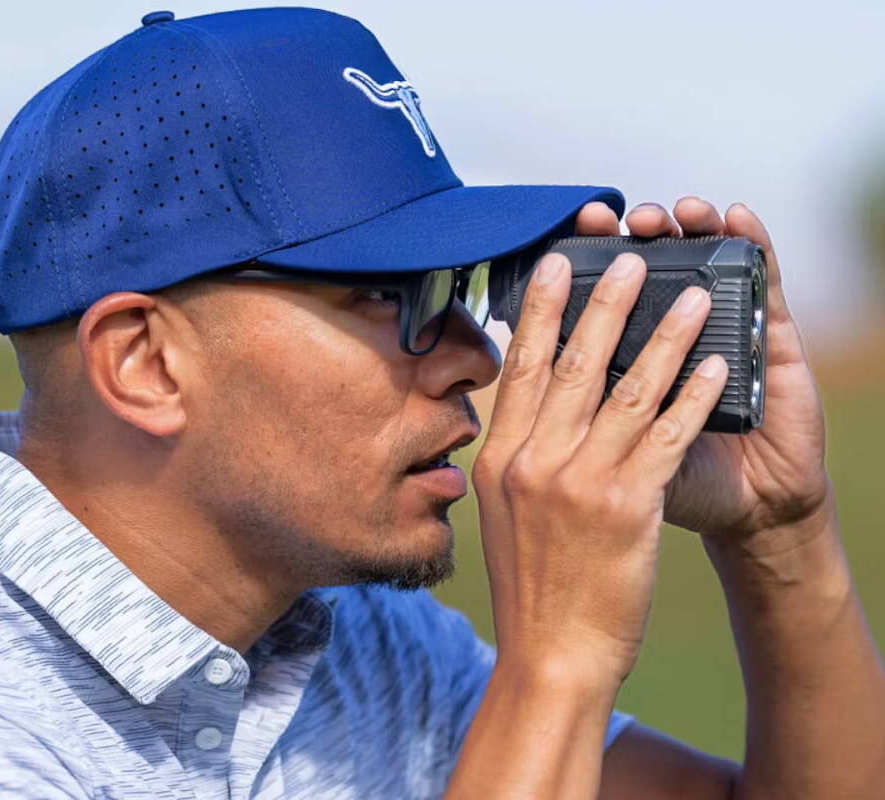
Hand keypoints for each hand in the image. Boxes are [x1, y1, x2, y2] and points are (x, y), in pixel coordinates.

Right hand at [472, 242, 728, 681]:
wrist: (550, 655)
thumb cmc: (532, 585)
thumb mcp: (504, 513)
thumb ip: (518, 456)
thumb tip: (531, 405)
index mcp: (501, 459)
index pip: (524, 369)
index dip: (543, 311)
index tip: (559, 266)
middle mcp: (534, 461)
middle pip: (576, 365)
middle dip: (606, 303)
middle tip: (630, 256)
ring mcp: (579, 482)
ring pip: (629, 390)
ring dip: (667, 336)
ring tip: (694, 296)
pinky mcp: (628, 506)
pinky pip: (667, 435)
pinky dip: (695, 396)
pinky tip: (717, 366)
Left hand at [574, 199, 830, 543]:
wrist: (755, 511)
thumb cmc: (680, 484)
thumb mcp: (618, 461)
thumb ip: (581, 423)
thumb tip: (523, 385)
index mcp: (632, 364)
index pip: (598, 312)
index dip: (575, 281)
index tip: (549, 252)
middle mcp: (674, 339)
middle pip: (647, 275)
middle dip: (619, 243)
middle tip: (596, 215)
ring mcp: (726, 331)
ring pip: (702, 265)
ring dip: (680, 232)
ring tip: (658, 214)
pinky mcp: (776, 339)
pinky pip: (764, 286)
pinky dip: (753, 249)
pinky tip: (736, 218)